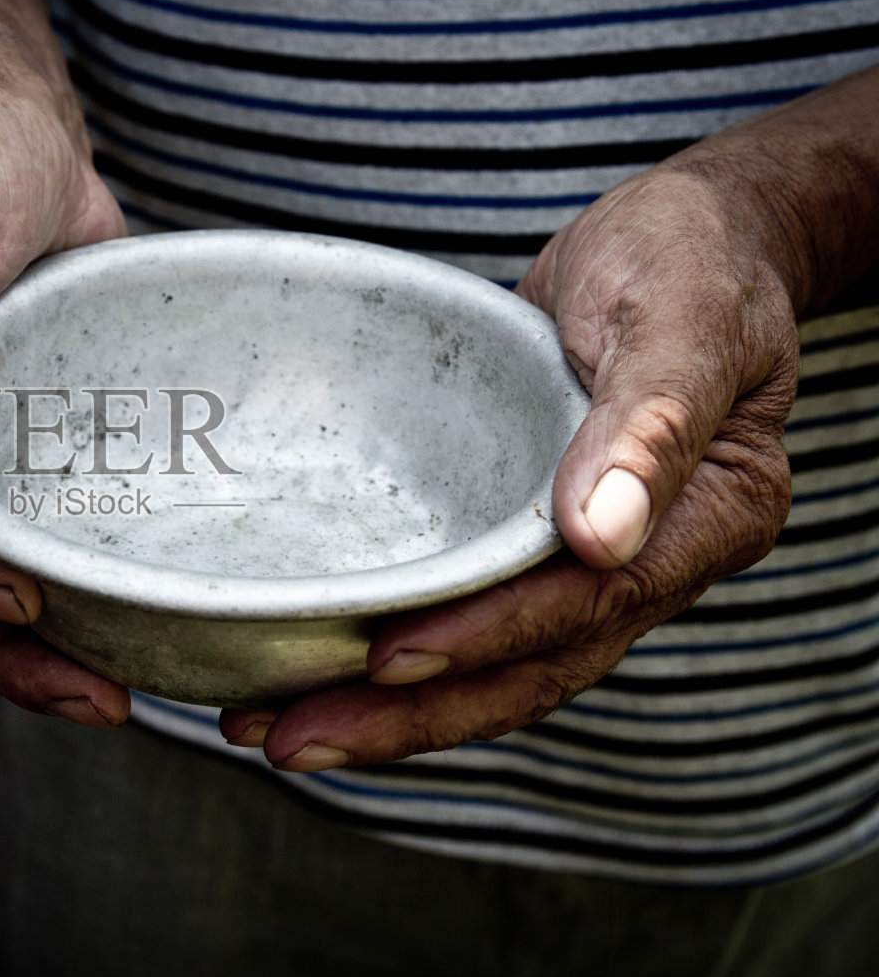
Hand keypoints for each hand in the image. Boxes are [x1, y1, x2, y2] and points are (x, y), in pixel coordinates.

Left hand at [219, 163, 801, 769]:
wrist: (685, 239)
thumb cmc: (692, 258)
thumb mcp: (684, 313)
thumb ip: (651, 422)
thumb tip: (600, 538)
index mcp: (708, 518)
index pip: (589, 605)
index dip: (489, 638)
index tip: (390, 659)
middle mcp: (648, 561)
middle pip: (527, 669)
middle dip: (407, 715)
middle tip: (287, 738)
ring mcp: (586, 561)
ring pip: (489, 662)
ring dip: (383, 707)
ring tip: (268, 727)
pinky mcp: (527, 540)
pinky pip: (466, 611)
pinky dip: (394, 648)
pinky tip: (310, 664)